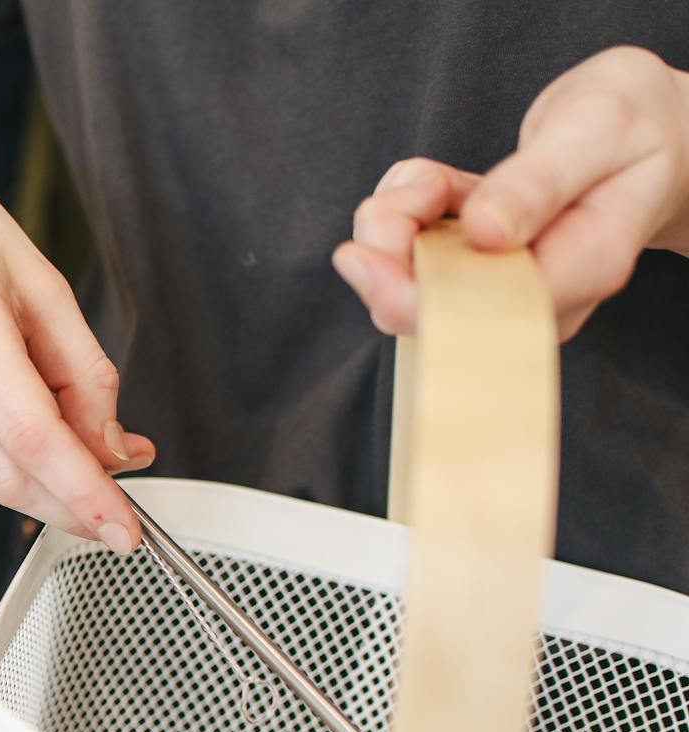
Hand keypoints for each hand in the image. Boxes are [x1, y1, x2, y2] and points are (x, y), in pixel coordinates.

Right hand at [0, 123, 152, 551]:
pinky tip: (26, 415)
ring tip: (90, 443)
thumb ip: (82, 368)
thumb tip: (112, 446)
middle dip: (72, 505)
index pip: (32, 437)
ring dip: (47, 478)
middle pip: (8, 476)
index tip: (125, 528)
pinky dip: (10, 453)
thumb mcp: (38, 275)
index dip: (84, 491)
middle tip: (125, 512)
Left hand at [334, 46, 688, 340]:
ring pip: (411, 283)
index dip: (409, 294)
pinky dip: (405, 212)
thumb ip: (540, 182)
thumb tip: (483, 234)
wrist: (658, 136)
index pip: (482, 313)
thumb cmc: (635, 129)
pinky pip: (413, 256)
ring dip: (396, 223)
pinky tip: (436, 184)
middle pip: (432, 311)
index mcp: (584, 268)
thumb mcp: (596, 130)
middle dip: (390, 251)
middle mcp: (541, 296)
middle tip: (407, 192)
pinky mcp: (477, 270)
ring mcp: (505, 289)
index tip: (362, 251)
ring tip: (436, 179)